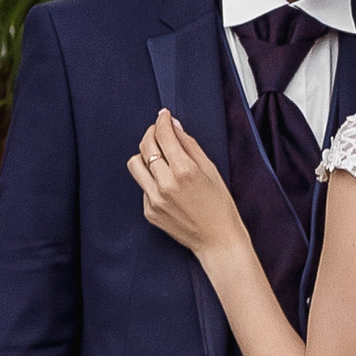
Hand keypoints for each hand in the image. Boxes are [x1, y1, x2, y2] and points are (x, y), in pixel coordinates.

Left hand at [129, 109, 245, 265]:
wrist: (218, 240)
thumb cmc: (220, 205)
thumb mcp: (211, 169)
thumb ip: (189, 145)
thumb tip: (175, 126)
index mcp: (184, 171)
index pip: (163, 135)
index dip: (162, 121)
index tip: (164, 115)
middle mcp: (165, 184)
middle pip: (145, 146)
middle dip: (152, 132)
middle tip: (159, 130)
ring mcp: (154, 200)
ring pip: (135, 164)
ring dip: (145, 154)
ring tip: (158, 155)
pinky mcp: (149, 212)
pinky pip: (142, 186)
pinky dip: (151, 178)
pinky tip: (165, 181)